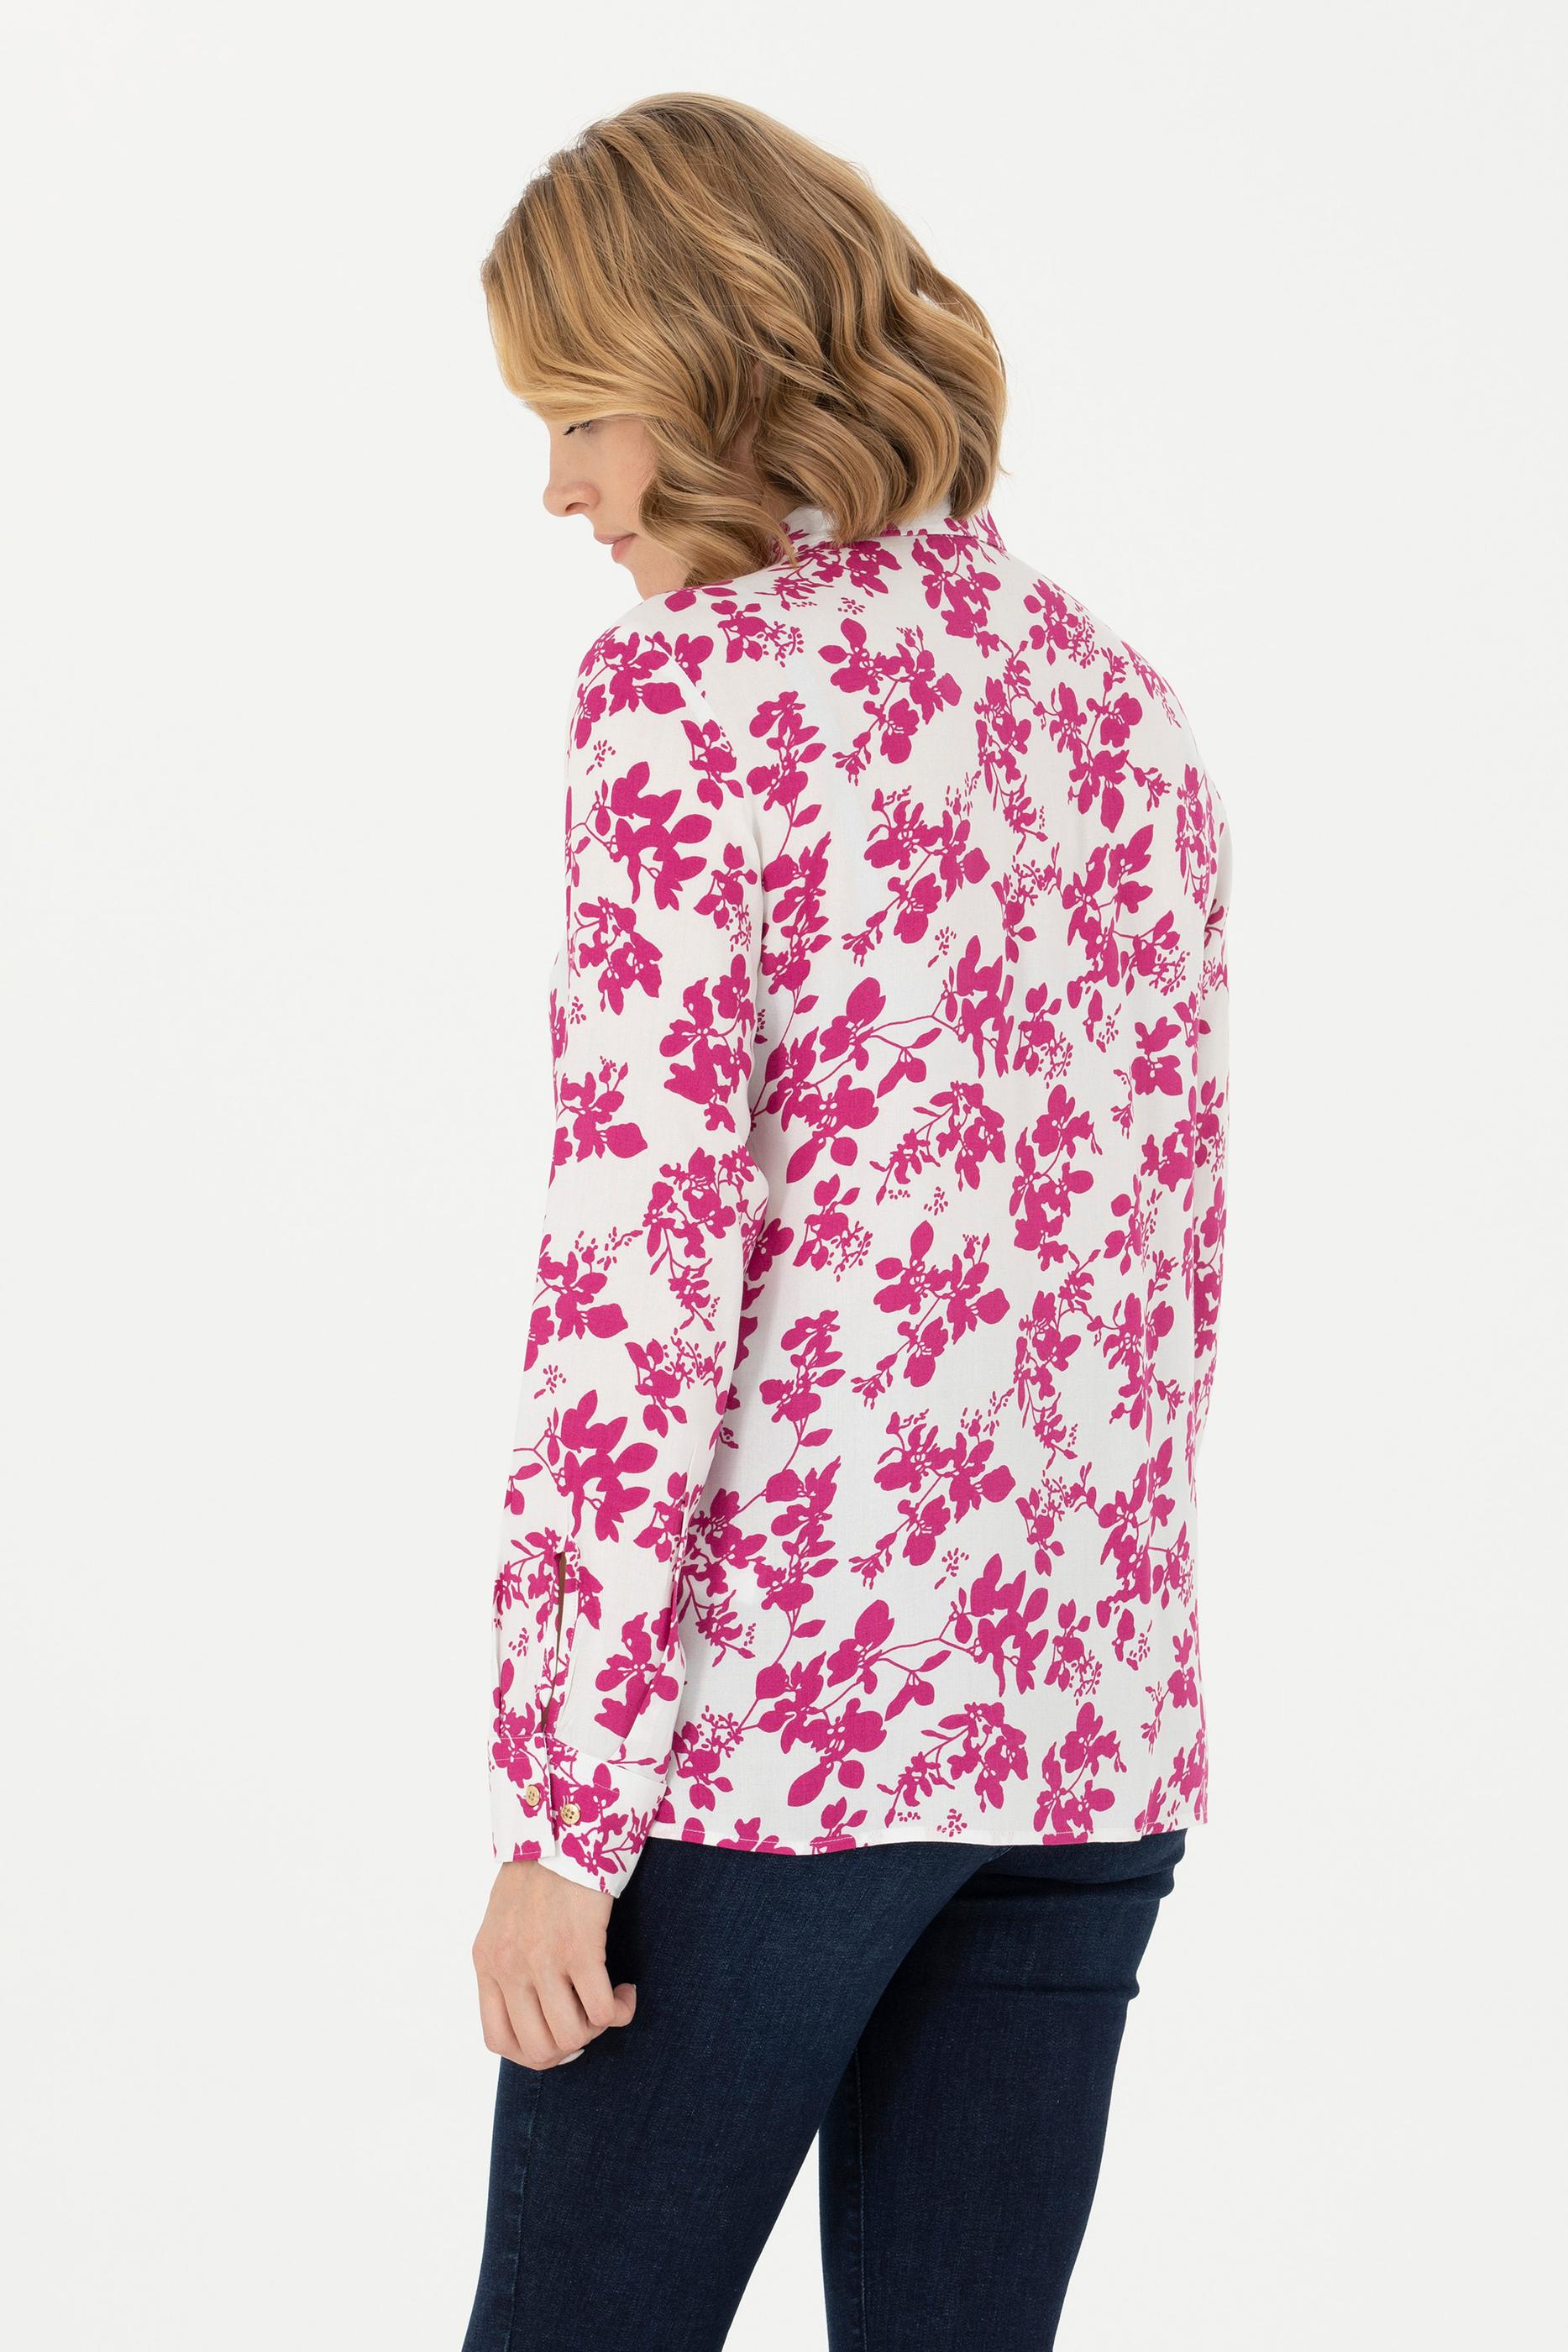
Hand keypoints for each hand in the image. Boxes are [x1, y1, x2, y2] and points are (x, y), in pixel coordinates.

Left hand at [472, 1858, 637, 2069]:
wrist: (562, 1825)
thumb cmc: (540, 1871)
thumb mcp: (505, 1921)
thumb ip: (509, 1964)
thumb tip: (534, 2011)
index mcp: (487, 1962)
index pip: (499, 2041)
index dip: (533, 2052)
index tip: (559, 2038)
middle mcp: (509, 1967)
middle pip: (540, 2047)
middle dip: (573, 2045)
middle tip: (590, 2019)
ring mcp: (542, 1959)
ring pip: (573, 2035)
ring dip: (598, 2027)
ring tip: (609, 2001)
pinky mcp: (579, 1947)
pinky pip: (602, 2010)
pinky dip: (620, 2010)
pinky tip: (626, 1990)